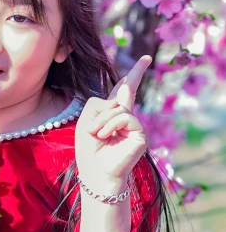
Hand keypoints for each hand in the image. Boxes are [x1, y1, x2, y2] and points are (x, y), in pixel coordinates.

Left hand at [75, 55, 151, 187]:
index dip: (131, 76)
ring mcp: (134, 125)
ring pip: (117, 107)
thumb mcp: (85, 122)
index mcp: (111, 114)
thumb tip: (118, 102)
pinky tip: (105, 136)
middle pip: (130, 89)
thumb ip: (97, 104)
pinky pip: (124, 117)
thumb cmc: (89, 151)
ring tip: (96, 134)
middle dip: (137, 72)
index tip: (144, 60)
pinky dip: (111, 125)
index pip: (121, 92)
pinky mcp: (140, 134)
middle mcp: (125, 118)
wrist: (96, 173)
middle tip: (145, 59)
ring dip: (101, 120)